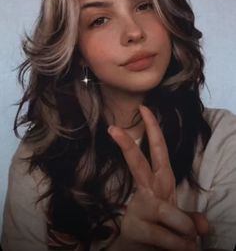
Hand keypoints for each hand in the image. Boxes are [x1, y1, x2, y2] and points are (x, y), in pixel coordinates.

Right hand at [108, 105, 207, 250]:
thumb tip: (204, 224)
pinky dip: (179, 245)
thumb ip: (190, 217)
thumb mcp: (178, 218)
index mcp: (160, 180)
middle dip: (127, 145)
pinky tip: (183, 247)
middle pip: (137, 163)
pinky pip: (166, 237)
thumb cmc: (159, 226)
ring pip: (166, 211)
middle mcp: (148, 190)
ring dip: (183, 227)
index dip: (153, 128)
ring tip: (190, 240)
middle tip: (112, 129)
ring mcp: (139, 208)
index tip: (144, 108)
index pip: (157, 149)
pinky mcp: (135, 229)